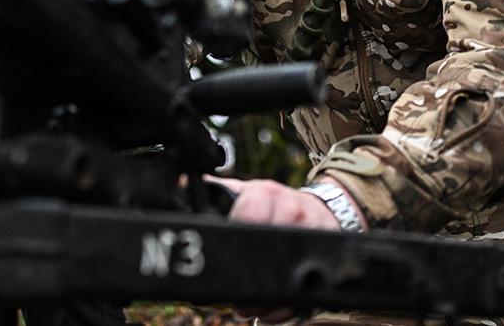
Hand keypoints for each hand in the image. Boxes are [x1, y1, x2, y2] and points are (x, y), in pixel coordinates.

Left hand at [205, 175, 356, 323]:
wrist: (322, 209)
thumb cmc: (274, 204)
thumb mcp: (247, 191)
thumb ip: (216, 193)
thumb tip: (177, 190)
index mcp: (267, 194)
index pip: (250, 211)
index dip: (234, 239)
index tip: (222, 260)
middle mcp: (292, 210)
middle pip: (268, 250)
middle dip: (245, 280)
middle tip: (230, 297)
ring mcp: (312, 233)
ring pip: (287, 275)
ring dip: (261, 301)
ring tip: (244, 307)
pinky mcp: (326, 257)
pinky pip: (303, 292)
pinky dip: (282, 310)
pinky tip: (266, 312)